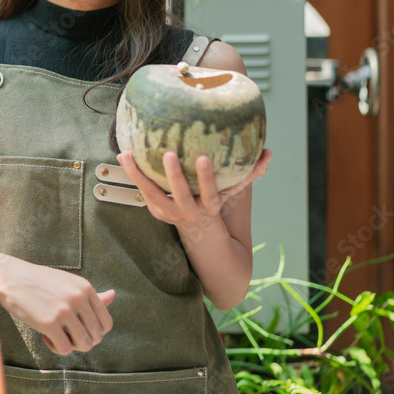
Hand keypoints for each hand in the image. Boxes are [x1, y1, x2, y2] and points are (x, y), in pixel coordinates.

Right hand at [0, 252, 114, 354]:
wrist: (8, 275)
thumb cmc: (38, 280)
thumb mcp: (68, 282)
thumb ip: (91, 294)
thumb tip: (113, 295)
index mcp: (85, 288)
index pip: (106, 323)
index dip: (94, 332)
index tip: (78, 328)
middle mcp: (78, 299)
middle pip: (96, 336)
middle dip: (82, 340)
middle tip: (65, 333)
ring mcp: (64, 311)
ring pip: (84, 344)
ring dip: (71, 345)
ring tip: (56, 335)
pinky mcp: (49, 323)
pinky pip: (65, 349)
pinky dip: (56, 347)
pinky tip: (45, 336)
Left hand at [116, 149, 271, 226]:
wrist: (204, 240)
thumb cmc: (218, 208)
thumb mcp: (234, 194)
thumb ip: (249, 174)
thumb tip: (269, 153)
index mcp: (211, 208)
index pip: (212, 194)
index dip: (206, 178)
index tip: (203, 159)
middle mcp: (190, 213)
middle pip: (180, 195)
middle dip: (174, 175)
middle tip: (169, 154)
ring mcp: (171, 213)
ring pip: (152, 194)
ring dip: (139, 175)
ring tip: (126, 154)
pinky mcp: (157, 211)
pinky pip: (143, 193)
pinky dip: (134, 176)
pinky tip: (124, 156)